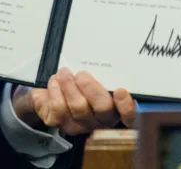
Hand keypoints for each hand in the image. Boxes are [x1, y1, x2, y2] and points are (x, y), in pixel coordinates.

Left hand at [12, 68, 136, 134]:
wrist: (50, 87)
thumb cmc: (77, 79)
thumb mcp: (93, 73)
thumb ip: (103, 71)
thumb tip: (108, 55)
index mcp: (114, 108)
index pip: (130, 117)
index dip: (128, 108)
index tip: (120, 91)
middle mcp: (100, 120)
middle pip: (103, 109)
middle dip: (91, 88)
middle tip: (82, 75)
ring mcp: (80, 124)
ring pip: (79, 108)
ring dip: (69, 86)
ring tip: (64, 73)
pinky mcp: (60, 123)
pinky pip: (58, 110)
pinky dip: (55, 91)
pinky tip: (54, 83)